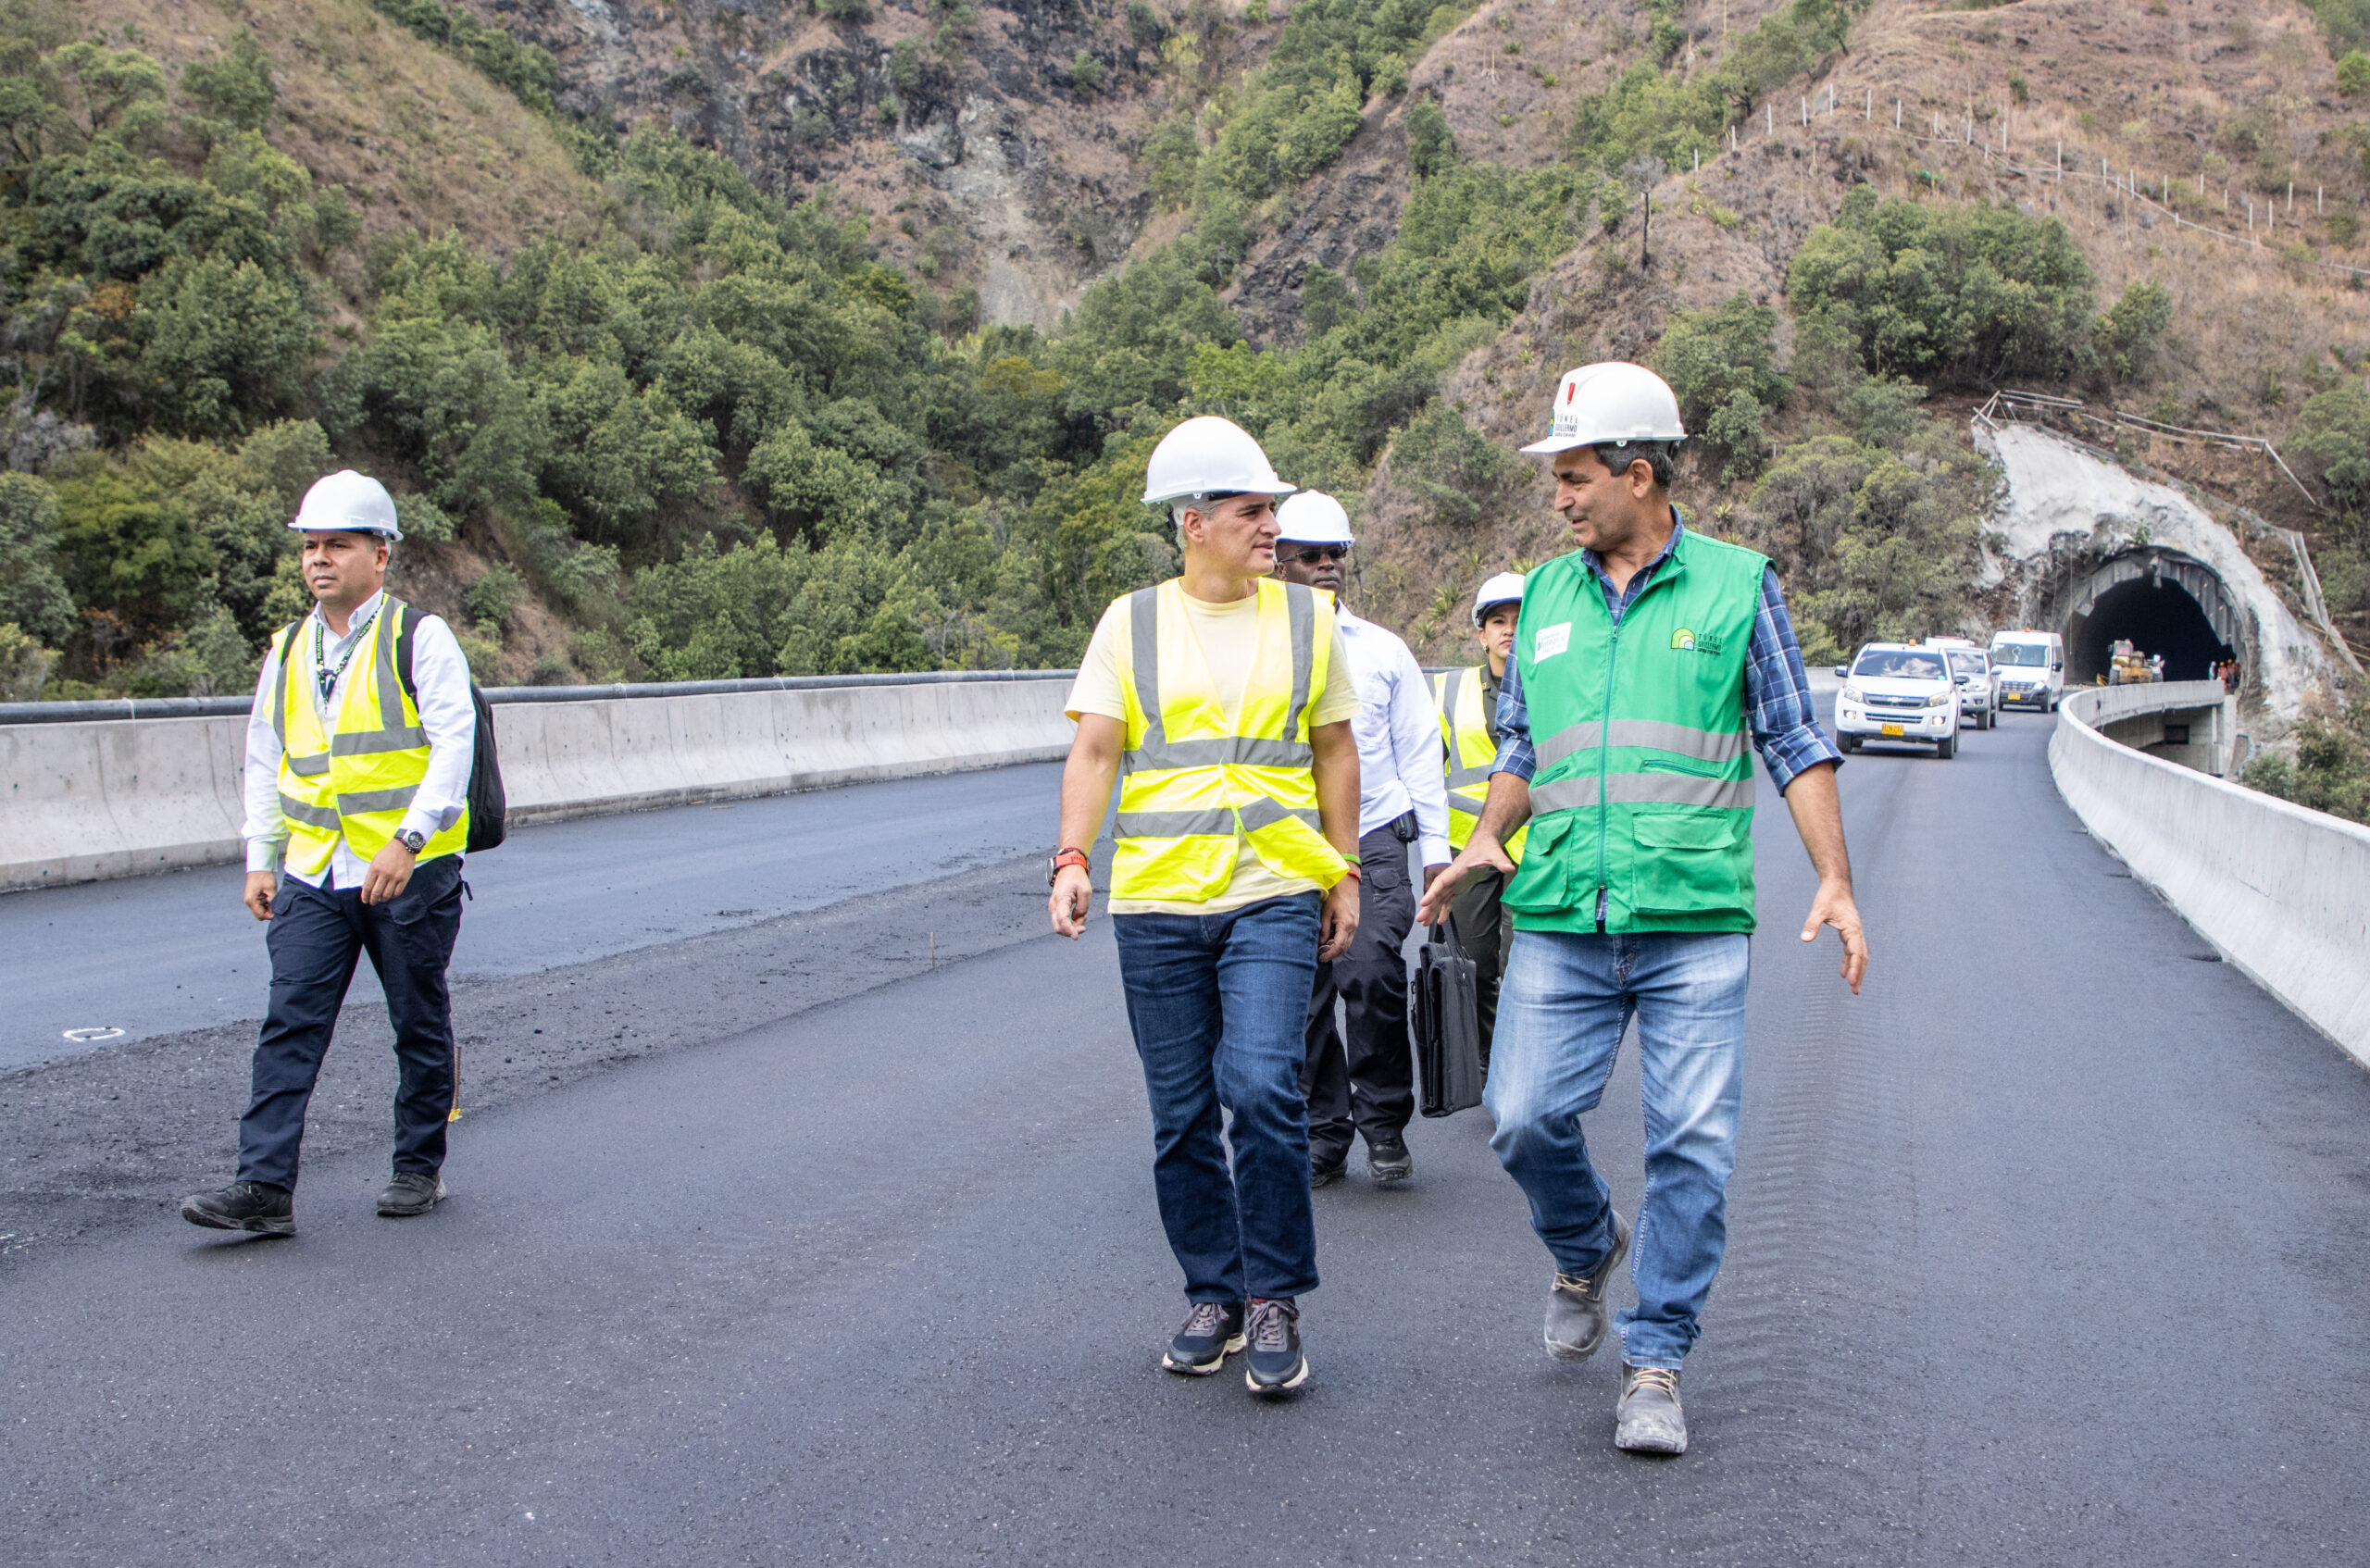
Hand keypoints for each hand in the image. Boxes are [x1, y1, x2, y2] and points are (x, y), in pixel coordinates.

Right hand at [243, 871, 277, 921]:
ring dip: (269, 907)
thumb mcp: (271, 889)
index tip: (279, 912)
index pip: (261, 915)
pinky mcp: (254, 897)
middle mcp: (250, 902)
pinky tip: (272, 898)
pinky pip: (261, 905)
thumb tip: (277, 910)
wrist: (259, 867)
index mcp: (251, 901)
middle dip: (269, 912)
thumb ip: (273, 901)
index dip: (270, 916)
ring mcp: (251, 900)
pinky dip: (267, 904)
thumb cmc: (264, 877)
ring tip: (275, 900)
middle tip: (278, 906)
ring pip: (261, 910)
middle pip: (260, 914)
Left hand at [360, 839, 417, 904]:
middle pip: (376, 893)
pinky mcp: (404, 879)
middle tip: (372, 902)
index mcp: (375, 869)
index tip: (365, 900)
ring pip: (386, 895)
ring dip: (382, 899)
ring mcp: (395, 877)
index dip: (365, 896)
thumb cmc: (387, 853)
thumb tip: (367, 887)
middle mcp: (384, 874)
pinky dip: (392, 896)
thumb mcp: (375, 861)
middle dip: (373, 900)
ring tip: (381, 899)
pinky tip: (390, 895)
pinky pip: (397, 892)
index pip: (367, 887)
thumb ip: (371, 874)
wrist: (403, 846)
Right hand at [1049, 864, 1092, 938]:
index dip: (1069, 930)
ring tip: (1083, 916)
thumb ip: (1082, 909)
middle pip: (1058, 927)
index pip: (1062, 919)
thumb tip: (1077, 920)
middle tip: (1084, 928)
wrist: (1068, 869)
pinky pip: (1061, 921)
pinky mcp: (1056, 908)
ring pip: (1059, 925)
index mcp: (1061, 899)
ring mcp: (1053, 907)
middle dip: (1071, 931)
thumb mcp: (1086, 892)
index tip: (1076, 937)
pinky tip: (1079, 915)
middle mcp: (1054, 905)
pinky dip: (1070, 923)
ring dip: (1071, 927)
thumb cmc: (1077, 879)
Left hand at [1319, 875, 1359, 961]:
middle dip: (1333, 954)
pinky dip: (1339, 942)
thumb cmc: (1335, 896)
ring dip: (1336, 949)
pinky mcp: (1354, 923)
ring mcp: (1355, 926)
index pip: (1339, 946)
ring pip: (1347, 944)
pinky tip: (1330, 940)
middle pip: (1344, 948)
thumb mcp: (1326, 912)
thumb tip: (1320, 943)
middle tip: (1321, 955)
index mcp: (1346, 924)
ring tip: (1323, 948)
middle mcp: (1353, 927)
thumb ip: (1324, 929)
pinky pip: (1348, 937)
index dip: (1330, 954)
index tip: (1321, 958)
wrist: (1348, 885)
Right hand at [1416, 836, 1513, 926]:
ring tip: (1425, 923)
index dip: (1432, 893)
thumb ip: (1501, 862)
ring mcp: (1454, 882)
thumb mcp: (1494, 854)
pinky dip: (1444, 910)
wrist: (1485, 843)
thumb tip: (1509, 867)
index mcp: (1456, 869)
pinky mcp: (1458, 886)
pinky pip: (1448, 900)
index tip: (1424, 902)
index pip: (1441, 882)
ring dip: (1432, 910)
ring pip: (1440, 898)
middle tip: (1420, 919)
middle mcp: (1452, 877)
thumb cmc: (1487, 847)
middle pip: (1437, 893)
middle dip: (1428, 906)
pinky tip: (1440, 920)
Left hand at [1802, 876, 1867, 994]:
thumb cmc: (1828, 896)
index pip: (1856, 952)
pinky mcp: (1849, 932)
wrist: (1837, 885)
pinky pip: (1851, 951)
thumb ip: (1812, 924)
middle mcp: (1857, 932)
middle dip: (1859, 974)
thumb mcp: (1818, 910)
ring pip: (1859, 955)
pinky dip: (1848, 962)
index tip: (1849, 981)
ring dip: (1856, 970)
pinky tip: (1842, 973)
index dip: (1854, 967)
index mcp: (1852, 928)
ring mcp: (1854, 933)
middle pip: (1862, 957)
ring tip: (1853, 987)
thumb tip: (1805, 940)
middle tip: (1855, 991)